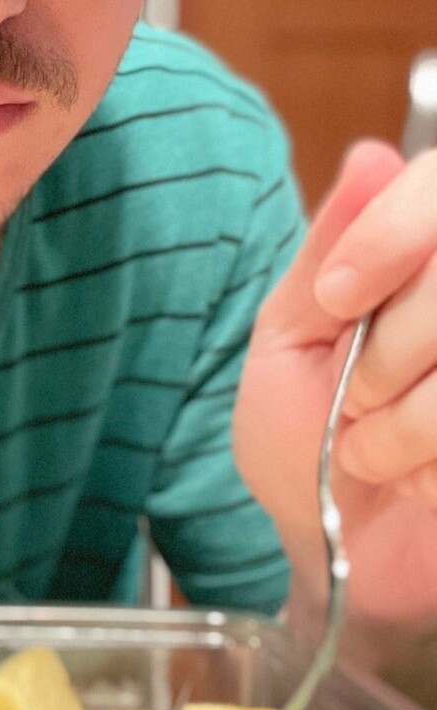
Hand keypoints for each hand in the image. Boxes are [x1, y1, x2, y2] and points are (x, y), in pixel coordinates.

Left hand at [235, 140, 436, 622]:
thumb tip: (373, 157)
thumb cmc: (304, 443)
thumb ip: (329, 255)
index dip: (392, 235)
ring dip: (414, 416)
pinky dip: (436, 458)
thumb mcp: (287, 342)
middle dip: (393, 346)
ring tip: (378, 446)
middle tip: (355, 398)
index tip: (339, 301)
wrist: (339, 552)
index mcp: (419, 260)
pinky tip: (421, 475)